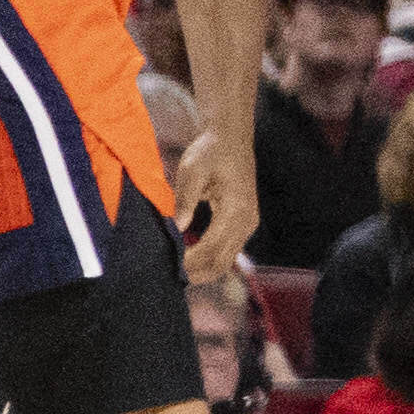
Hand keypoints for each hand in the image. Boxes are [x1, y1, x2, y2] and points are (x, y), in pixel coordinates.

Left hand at [166, 128, 246, 291]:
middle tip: (166, 276)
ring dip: (203, 270)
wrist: (232, 137)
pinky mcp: (244, 223)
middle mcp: (247, 220)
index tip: (166, 266)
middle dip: (195, 272)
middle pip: (222, 261)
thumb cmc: (211, 151)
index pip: (211, 246)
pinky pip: (228, 251)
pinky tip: (189, 259)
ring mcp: (248, 223)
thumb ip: (185, 200)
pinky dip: (209, 260)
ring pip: (226, 260)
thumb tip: (177, 229)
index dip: (189, 261)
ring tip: (176, 271)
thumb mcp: (192, 170)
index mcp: (236, 208)